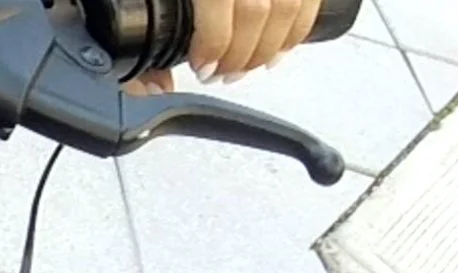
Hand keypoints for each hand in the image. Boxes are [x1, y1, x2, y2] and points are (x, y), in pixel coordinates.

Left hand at [127, 0, 319, 93]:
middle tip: (221, 74)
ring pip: (289, 7)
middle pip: (258, 9)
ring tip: (245, 67)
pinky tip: (277, 50)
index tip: (203, 67)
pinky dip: (296, 30)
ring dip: (269, 48)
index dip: (214, 43)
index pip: (220, 0)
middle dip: (240, 54)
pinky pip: (308, 1)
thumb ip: (148, 10)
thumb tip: (153, 79)